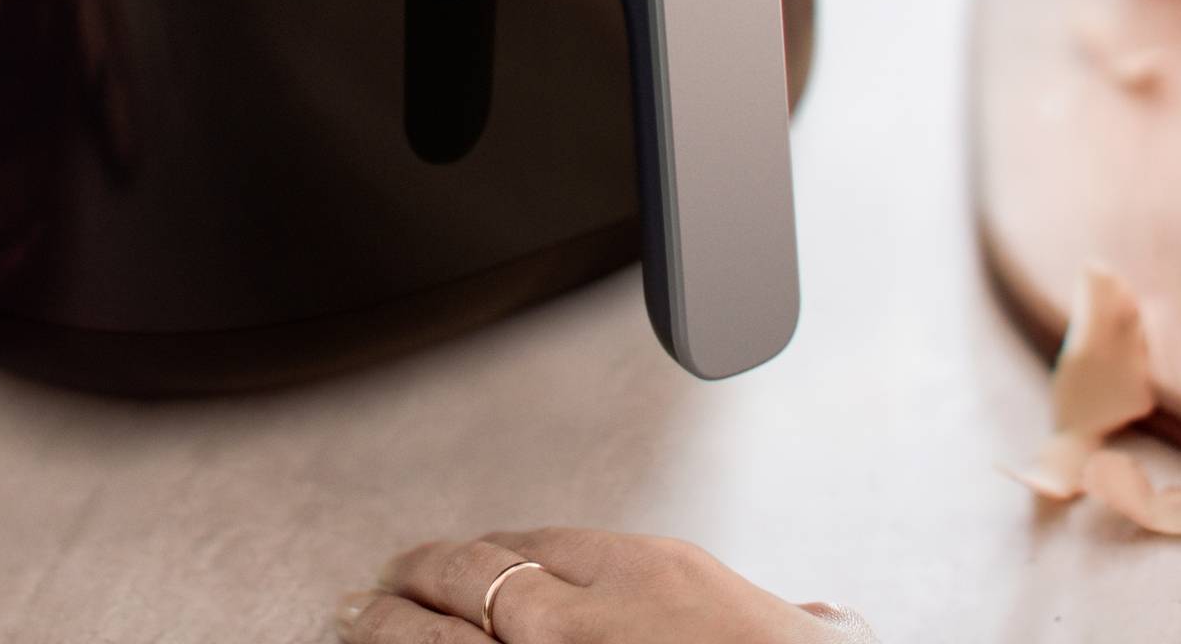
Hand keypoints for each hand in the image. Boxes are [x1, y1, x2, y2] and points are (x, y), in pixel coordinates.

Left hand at [336, 529, 875, 643]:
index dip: (494, 553)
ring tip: (356, 615)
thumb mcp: (808, 638)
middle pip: (477, 572)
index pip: (548, 545)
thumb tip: (825, 622)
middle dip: (425, 575)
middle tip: (387, 580)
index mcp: (655, 573)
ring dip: (389, 621)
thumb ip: (802, 624)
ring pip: (437, 628)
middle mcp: (589, 608)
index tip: (468, 558)